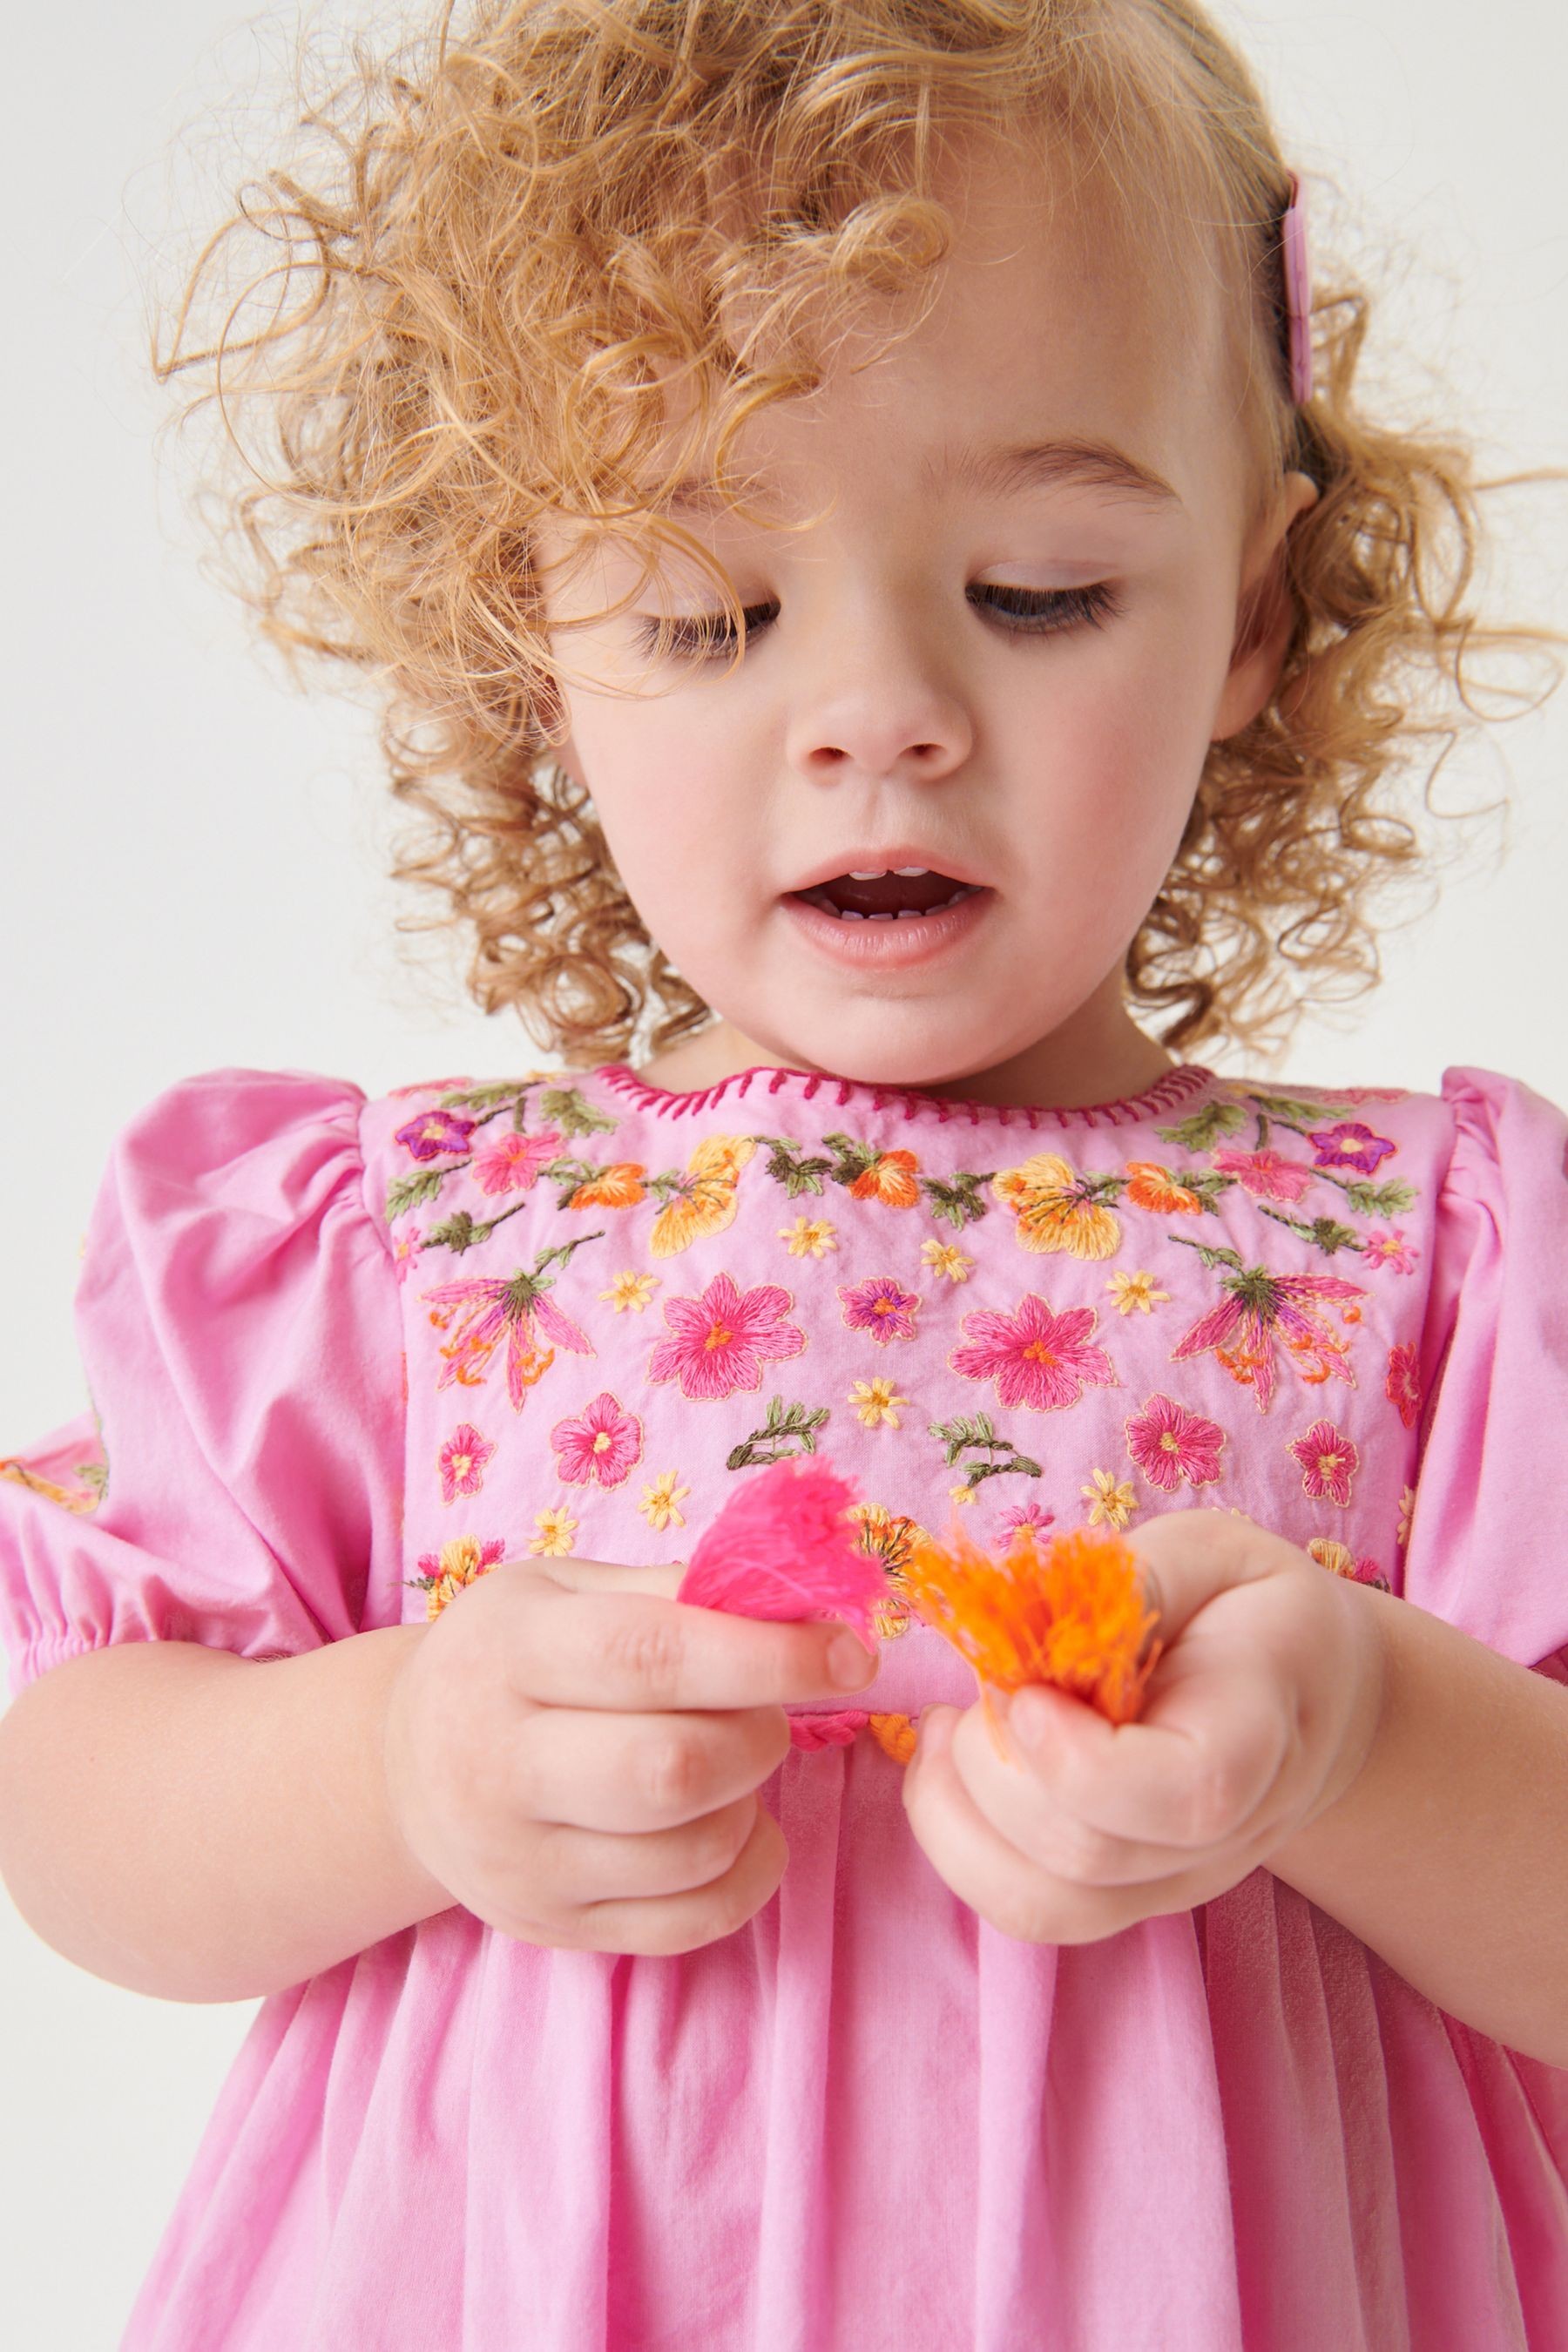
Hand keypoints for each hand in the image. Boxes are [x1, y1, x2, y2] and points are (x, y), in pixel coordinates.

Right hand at [381, 1552, 877, 1955]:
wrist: (402, 1766)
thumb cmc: (509, 1658)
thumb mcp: (562, 1591)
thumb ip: (669, 1590)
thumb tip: (793, 1601)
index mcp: (508, 1652)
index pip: (651, 1657)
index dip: (768, 1657)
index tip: (850, 1652)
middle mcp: (500, 1764)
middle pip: (674, 1768)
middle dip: (759, 1733)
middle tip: (764, 1709)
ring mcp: (521, 1862)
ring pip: (692, 1849)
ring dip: (752, 1799)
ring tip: (731, 1760)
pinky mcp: (550, 1928)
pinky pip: (689, 1922)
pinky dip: (747, 1872)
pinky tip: (737, 1825)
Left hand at [900, 1506, 1386, 1944]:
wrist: (1308, 1695)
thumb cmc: (1251, 1608)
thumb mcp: (1216, 1553)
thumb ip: (1143, 1575)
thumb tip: (1050, 1615)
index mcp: (1257, 1732)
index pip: (1185, 1795)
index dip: (1083, 1761)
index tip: (1027, 1690)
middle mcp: (1222, 1835)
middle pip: (1089, 1854)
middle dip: (995, 1769)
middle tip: (983, 1688)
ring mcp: (1172, 1880)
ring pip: (1045, 1903)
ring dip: (958, 1815)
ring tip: (947, 1729)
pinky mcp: (1123, 1897)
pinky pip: (1028, 1908)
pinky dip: (958, 1842)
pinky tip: (952, 1765)